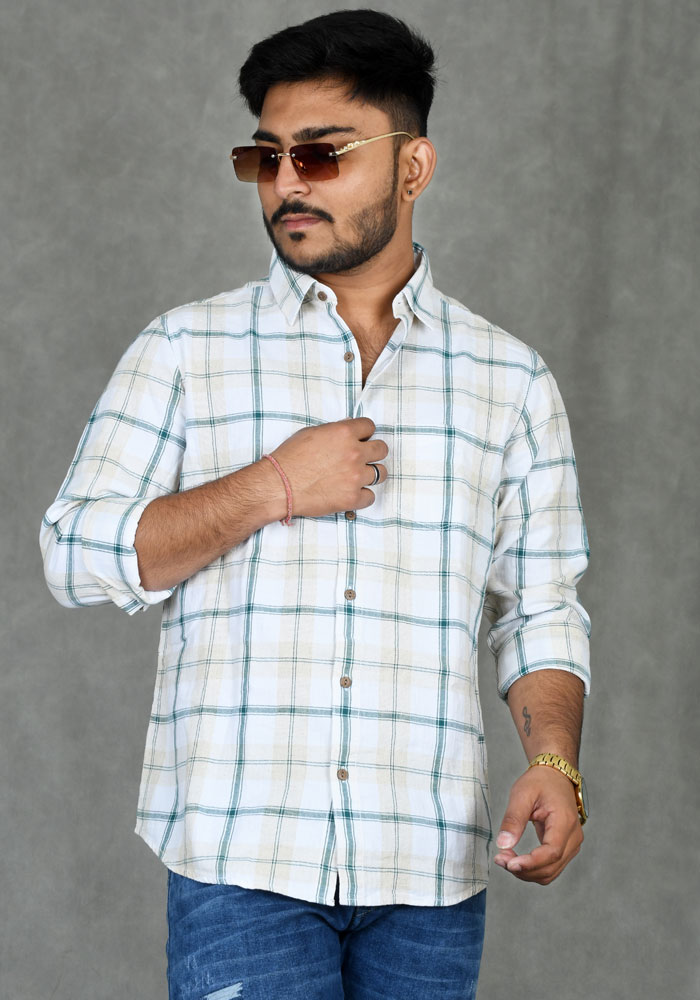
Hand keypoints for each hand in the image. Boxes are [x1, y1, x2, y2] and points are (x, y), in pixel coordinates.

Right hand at [269, 417, 388, 517]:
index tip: (361, 439)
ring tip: (356, 477)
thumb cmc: (289, 459)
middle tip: (362, 458)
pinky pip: (370, 497)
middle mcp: (354, 453)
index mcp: (344, 433)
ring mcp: (355, 477)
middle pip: (382, 449)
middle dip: (373, 452)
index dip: (365, 433)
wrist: (278, 486)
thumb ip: (334, 432)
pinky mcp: (351, 498)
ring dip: (370, 474)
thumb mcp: (311, 433)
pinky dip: (362, 496)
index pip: (370, 426)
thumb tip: (347, 433)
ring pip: (381, 473)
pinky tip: (350, 493)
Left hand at [493, 765, 583, 884]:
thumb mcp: (522, 794)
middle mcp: (573, 837)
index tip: (509, 863)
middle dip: (524, 870)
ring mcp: (572, 845)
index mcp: (565, 821)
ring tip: (504, 858)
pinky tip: (515, 859)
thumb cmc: (540, 782)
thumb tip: (503, 844)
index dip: (531, 863)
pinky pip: (550, 867)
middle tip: (500, 859)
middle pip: (550, 867)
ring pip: (550, 872)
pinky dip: (532, 869)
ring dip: (526, 872)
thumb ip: (513, 819)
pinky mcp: (565, 849)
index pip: (552, 852)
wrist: (555, 776)